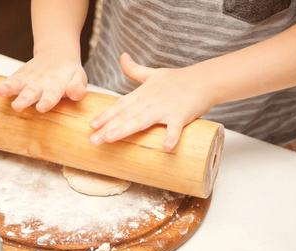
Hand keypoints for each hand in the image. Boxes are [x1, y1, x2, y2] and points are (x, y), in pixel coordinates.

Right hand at [0, 51, 86, 112]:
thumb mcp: (79, 78)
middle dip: (24, 99)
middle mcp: (40, 82)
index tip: (41, 107)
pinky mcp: (18, 78)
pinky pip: (8, 82)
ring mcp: (28, 79)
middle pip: (31, 91)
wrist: (56, 54)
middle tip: (18, 106)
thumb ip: (78, 87)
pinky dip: (0, 87)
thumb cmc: (69, 74)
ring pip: (16, 84)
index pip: (52, 94)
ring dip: (7, 89)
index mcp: (56, 85)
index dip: (47, 101)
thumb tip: (75, 94)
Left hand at [89, 53, 214, 150]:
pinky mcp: (181, 115)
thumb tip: (122, 56)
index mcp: (142, 94)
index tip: (91, 125)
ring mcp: (165, 108)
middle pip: (125, 115)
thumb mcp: (152, 73)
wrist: (204, 79)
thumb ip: (134, 69)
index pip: (120, 105)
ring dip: (125, 130)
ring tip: (110, 139)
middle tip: (93, 140)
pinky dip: (171, 137)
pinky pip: (175, 128)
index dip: (105, 115)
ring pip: (142, 120)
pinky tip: (165, 148)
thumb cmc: (177, 79)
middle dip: (108, 127)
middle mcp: (149, 101)